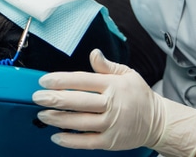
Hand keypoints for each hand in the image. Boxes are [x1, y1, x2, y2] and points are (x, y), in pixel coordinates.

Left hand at [32, 50, 195, 155]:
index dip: (61, 80)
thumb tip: (93, 53)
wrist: (158, 121)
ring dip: (58, 119)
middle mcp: (112, 105)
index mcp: (114, 85)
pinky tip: (56, 136)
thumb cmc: (139, 95)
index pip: (82, 80)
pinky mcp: (111, 142)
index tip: (44, 80)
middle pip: (78, 102)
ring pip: (79, 122)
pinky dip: (70, 141)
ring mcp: (111, 125)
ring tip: (42, 114)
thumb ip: (107, 66)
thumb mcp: (127, 74)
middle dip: (54, 99)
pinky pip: (87, 142)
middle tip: (37, 97)